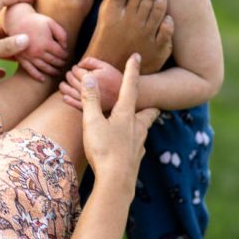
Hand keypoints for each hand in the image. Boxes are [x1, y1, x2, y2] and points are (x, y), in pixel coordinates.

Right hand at [3, 3, 67, 81]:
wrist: (17, 20)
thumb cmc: (36, 21)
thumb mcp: (51, 23)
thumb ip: (62, 34)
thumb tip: (65, 47)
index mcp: (46, 43)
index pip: (60, 53)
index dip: (65, 55)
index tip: (66, 54)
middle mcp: (38, 52)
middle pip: (53, 61)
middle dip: (60, 63)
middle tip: (64, 63)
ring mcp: (29, 57)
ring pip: (44, 68)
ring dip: (52, 71)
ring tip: (57, 71)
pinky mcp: (22, 59)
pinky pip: (30, 70)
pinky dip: (37, 76)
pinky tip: (43, 79)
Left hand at [59, 57, 122, 111]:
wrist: (126, 97)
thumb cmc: (115, 79)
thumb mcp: (106, 66)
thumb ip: (91, 61)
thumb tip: (78, 64)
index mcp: (93, 77)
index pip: (76, 71)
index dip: (74, 68)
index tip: (76, 68)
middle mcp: (89, 89)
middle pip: (71, 80)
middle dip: (69, 75)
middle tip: (70, 74)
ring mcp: (88, 100)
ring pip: (70, 91)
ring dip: (64, 86)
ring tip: (63, 84)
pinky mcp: (89, 109)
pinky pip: (74, 104)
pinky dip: (68, 99)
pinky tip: (65, 96)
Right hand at [81, 54, 158, 196]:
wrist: (116, 182)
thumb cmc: (103, 150)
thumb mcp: (92, 122)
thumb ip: (90, 100)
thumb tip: (89, 78)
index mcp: (126, 114)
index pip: (130, 86)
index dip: (132, 70)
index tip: (136, 56)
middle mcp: (137, 127)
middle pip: (148, 111)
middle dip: (149, 103)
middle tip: (149, 100)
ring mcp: (139, 144)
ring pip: (144, 129)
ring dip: (140, 123)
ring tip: (133, 122)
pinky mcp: (135, 158)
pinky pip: (137, 145)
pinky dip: (133, 141)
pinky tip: (127, 146)